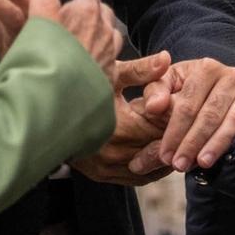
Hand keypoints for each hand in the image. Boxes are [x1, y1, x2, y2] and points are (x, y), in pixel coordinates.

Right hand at [71, 55, 175, 185]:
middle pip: (160, 148)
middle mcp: (114, 153)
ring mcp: (108, 169)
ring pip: (152, 166)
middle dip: (175, 135)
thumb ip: (141, 70)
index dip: (176, 116)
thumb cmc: (81, 86)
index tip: (185, 104)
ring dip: (165, 152)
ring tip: (178, 136)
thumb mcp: (110, 75)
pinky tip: (159, 151)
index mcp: (118, 127)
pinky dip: (152, 165)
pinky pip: (138, 176)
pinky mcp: (104, 177)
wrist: (46, 114)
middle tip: (188, 122)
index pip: (162, 127)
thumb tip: (166, 58)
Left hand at [153, 58, 234, 172]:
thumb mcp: (167, 84)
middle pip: (210, 114)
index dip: (175, 131)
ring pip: (233, 119)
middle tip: (180, 165)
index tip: (166, 154)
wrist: (215, 86)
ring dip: (218, 143)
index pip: (188, 103)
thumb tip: (154, 106)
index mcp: (206, 68)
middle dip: (193, 142)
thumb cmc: (186, 88)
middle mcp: (231, 76)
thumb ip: (155, 92)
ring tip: (203, 162)